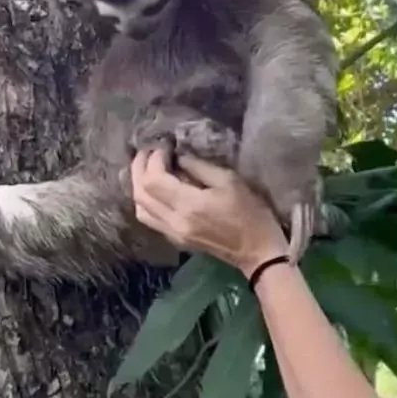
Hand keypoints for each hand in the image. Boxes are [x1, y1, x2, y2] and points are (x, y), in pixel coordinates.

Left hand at [129, 149, 287, 276]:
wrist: (258, 251)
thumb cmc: (251, 214)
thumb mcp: (230, 182)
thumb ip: (200, 168)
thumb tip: (179, 159)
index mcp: (189, 205)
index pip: (153, 179)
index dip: (154, 159)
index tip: (166, 146)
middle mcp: (174, 221)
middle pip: (140, 194)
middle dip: (139, 168)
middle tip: (148, 151)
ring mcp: (173, 233)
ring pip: (140, 208)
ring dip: (138, 185)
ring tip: (147, 168)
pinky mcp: (176, 240)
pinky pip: (149, 219)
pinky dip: (146, 200)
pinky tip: (155, 189)